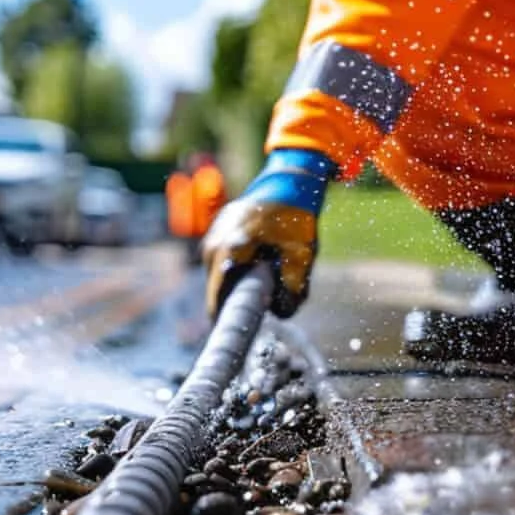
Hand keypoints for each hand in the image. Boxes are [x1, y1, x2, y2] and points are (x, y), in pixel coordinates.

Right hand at [203, 150, 334, 318]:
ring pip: (217, 273)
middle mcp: (215, 242)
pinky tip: (254, 267)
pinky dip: (233, 268)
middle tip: (254, 310)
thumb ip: (293, 287)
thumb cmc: (295, 217)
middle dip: (233, 300)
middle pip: (216, 286)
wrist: (290, 181)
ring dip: (233, 283)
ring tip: (257, 285)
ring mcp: (213, 234)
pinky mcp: (217, 230)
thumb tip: (283, 312)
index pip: (216, 296)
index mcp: (230, 248)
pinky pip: (219, 259)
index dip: (223, 318)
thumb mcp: (301, 255)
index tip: (230, 334)